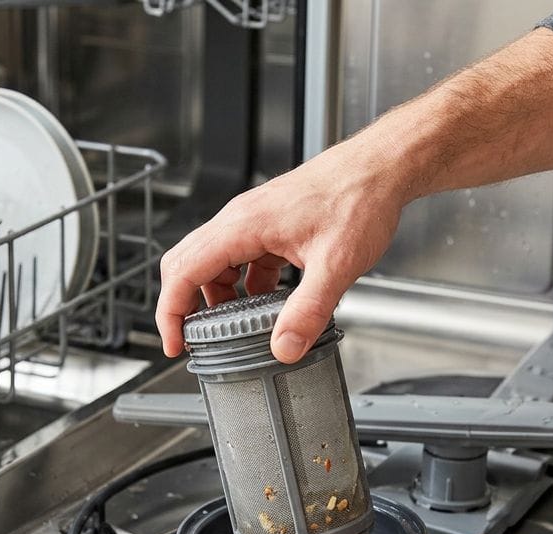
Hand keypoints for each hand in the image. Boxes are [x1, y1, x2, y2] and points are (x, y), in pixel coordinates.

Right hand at [156, 138, 409, 363]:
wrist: (380, 168)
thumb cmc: (359, 197)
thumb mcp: (336, 264)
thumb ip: (308, 310)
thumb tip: (284, 347)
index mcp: (242, 226)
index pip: (183, 271)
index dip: (171, 312)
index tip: (175, 343)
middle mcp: (240, 220)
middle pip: (187, 264)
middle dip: (183, 306)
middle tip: (192, 341)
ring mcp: (253, 221)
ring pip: (213, 262)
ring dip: (216, 297)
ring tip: (231, 330)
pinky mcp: (270, 226)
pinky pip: (241, 259)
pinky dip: (243, 286)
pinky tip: (265, 305)